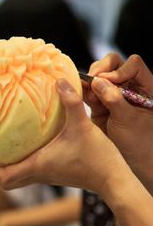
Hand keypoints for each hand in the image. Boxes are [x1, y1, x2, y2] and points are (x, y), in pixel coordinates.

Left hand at [0, 78, 129, 192]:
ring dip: (1, 169)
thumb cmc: (96, 157)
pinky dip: (16, 164)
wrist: (113, 179)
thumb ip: (70, 103)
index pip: (3, 175)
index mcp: (37, 166)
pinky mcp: (53, 173)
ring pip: (16, 178)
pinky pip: (27, 172)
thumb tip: (60, 81)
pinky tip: (20, 148)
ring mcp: (45, 175)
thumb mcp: (81, 125)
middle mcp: (38, 173)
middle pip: (5, 181)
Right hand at [85, 54, 152, 189]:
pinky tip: (79, 96)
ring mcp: (113, 94)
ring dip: (90, 81)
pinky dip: (83, 90)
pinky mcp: (99, 103)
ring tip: (88, 95)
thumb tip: (99, 81)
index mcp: (146, 88)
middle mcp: (130, 87)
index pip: (134, 65)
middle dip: (101, 70)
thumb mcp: (129, 121)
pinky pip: (89, 90)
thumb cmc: (138, 143)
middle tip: (93, 81)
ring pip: (99, 75)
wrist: (130, 162)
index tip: (109, 82)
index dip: (120, 70)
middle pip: (114, 63)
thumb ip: (115, 100)